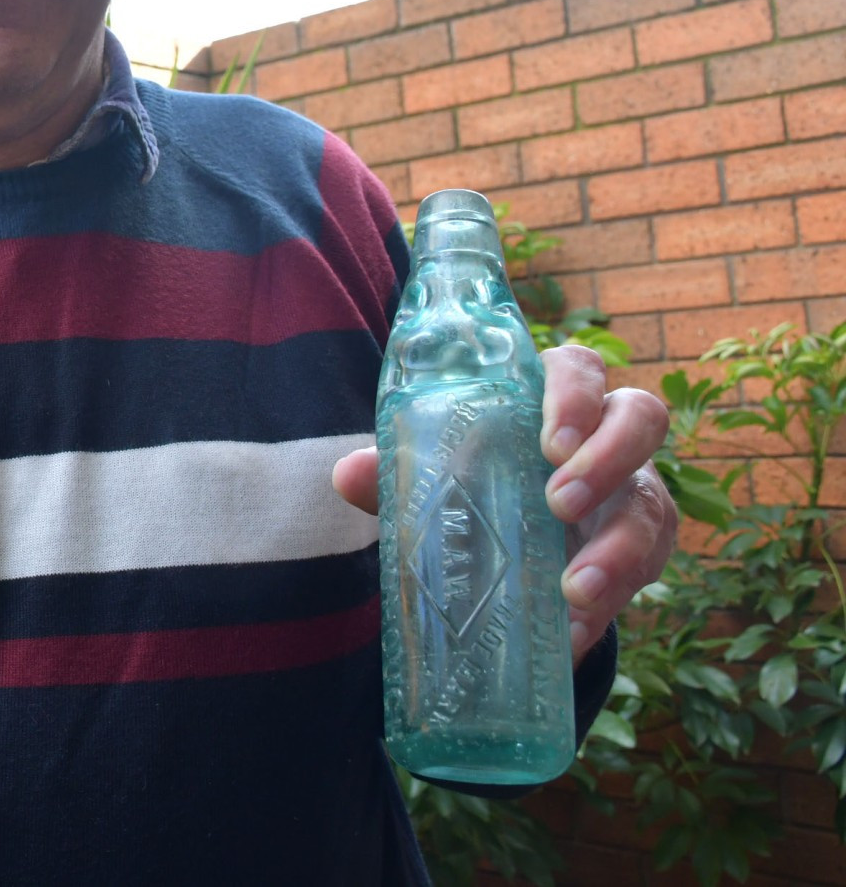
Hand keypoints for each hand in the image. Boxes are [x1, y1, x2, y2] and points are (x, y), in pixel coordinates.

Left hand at [330, 344, 678, 664]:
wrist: (506, 540)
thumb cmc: (470, 481)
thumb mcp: (434, 474)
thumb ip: (394, 470)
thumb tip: (347, 474)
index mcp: (552, 397)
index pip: (579, 369)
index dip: (575, 396)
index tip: (551, 442)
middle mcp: (607, 434)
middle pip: (640, 419)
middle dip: (608, 459)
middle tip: (559, 504)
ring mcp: (633, 489)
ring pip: (654, 504)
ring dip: (620, 549)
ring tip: (574, 590)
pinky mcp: (643, 548)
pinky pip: (648, 572)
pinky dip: (610, 606)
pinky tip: (573, 633)